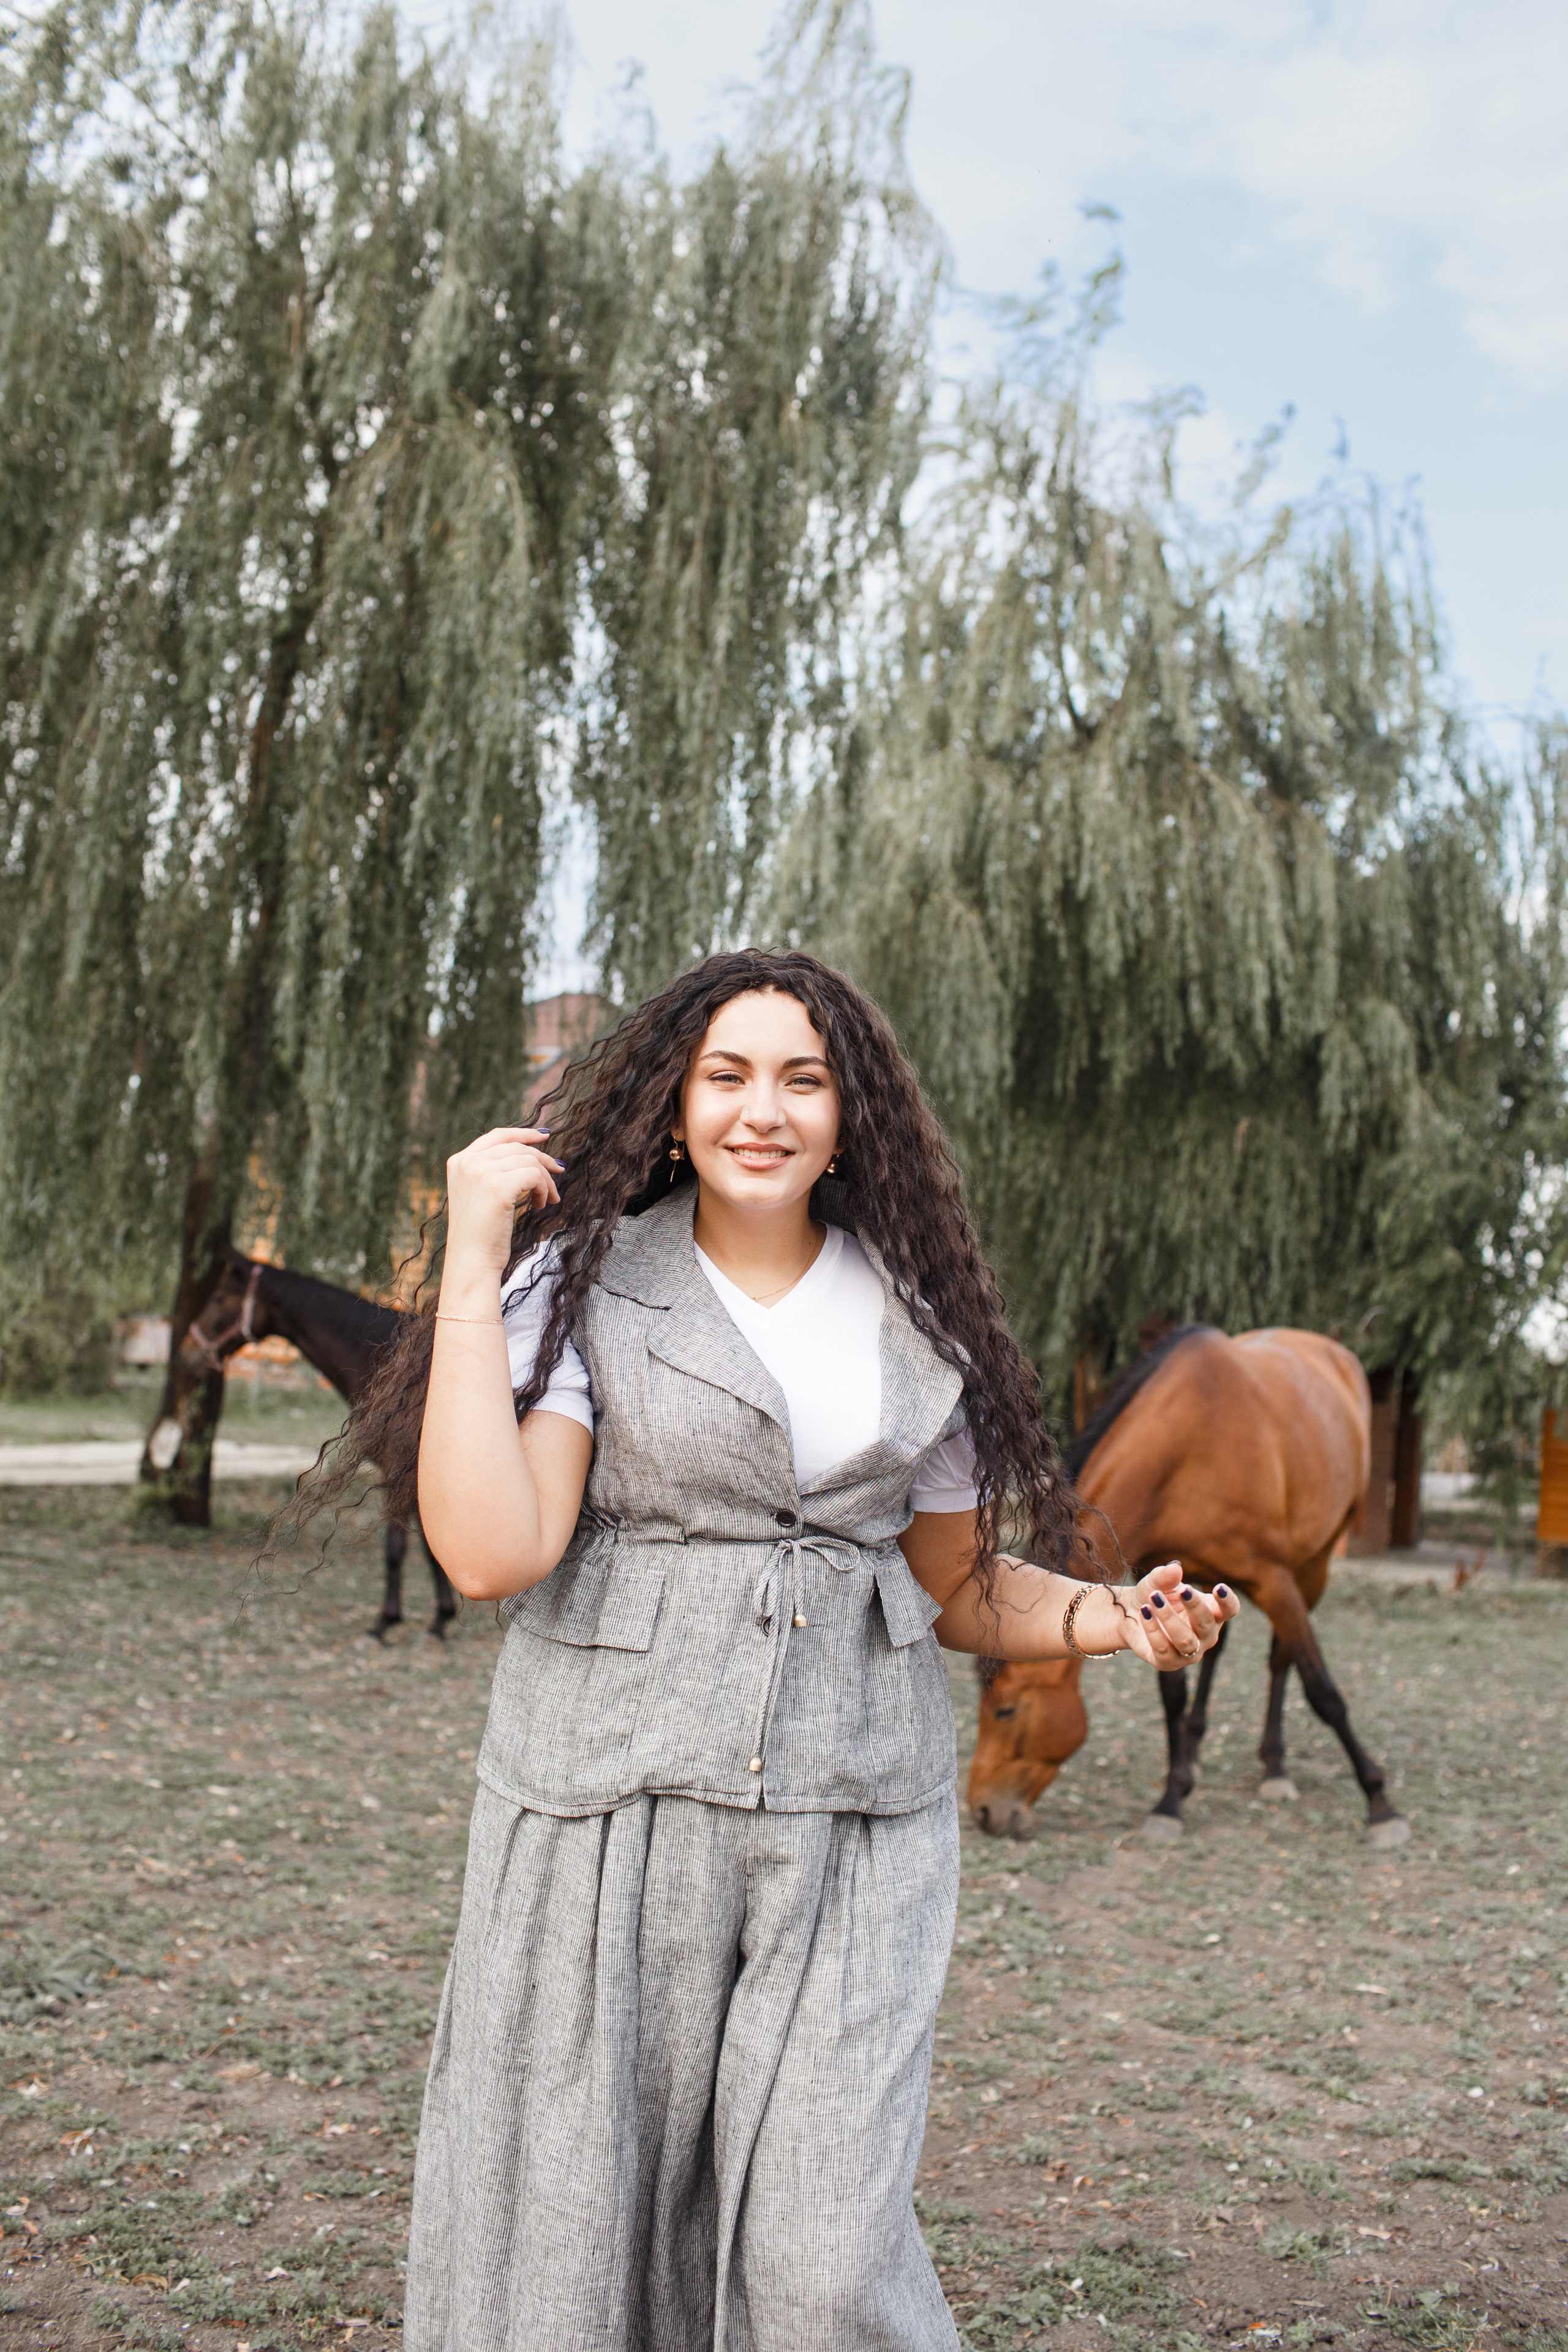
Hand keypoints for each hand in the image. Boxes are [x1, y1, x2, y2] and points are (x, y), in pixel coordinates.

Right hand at [442, 1127, 563, 1286]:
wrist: (472, 1261)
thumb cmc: (480, 1235)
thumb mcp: (480, 1195)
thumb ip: (493, 1171)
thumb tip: (531, 1155)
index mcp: (459, 1162)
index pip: (497, 1136)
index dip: (523, 1133)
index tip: (545, 1136)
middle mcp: (467, 1162)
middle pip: (517, 1148)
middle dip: (542, 1159)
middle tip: (560, 1170)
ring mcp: (482, 1171)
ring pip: (529, 1161)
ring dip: (545, 1180)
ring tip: (549, 1199)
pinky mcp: (498, 1185)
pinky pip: (534, 1176)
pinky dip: (545, 1189)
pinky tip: (542, 1204)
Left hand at [1114, 1562, 1238, 1668]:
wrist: (1129, 1614)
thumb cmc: (1152, 1596)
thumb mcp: (1156, 1582)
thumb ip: (1165, 1576)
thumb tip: (1175, 1568)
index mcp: (1211, 1612)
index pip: (1229, 1609)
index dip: (1227, 1601)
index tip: (1219, 1588)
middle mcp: (1204, 1635)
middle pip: (1206, 1623)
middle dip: (1194, 1605)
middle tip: (1182, 1590)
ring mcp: (1189, 1652)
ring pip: (1185, 1640)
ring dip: (1169, 1618)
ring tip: (1153, 1598)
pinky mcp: (1169, 1663)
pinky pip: (1163, 1648)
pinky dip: (1153, 1629)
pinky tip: (1144, 1612)